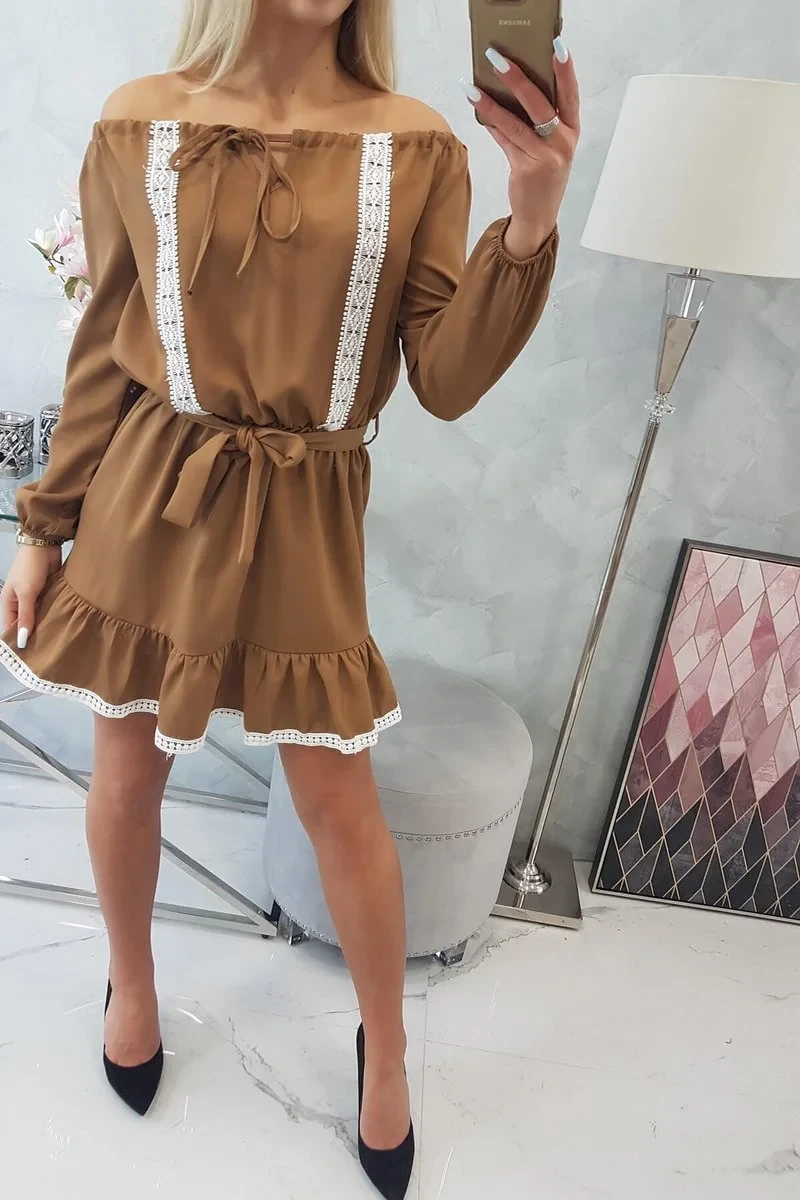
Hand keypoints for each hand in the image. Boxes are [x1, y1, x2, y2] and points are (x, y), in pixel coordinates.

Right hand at [1, 544, 61, 647]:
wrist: (45, 544)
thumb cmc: (30, 566)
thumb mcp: (26, 593)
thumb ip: (26, 616)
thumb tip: (22, 639)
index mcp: (9, 603)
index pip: (10, 627)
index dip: (17, 640)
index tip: (27, 656)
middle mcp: (20, 602)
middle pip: (25, 624)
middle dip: (33, 635)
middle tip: (45, 652)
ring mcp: (35, 598)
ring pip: (39, 617)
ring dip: (46, 625)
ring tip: (55, 642)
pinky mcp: (48, 593)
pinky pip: (50, 608)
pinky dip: (54, 615)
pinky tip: (63, 625)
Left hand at [466, 43, 579, 258]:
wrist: (538, 217)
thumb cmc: (543, 177)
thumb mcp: (549, 148)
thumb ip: (537, 122)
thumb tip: (508, 89)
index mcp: (572, 132)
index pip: (570, 94)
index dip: (565, 70)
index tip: (556, 46)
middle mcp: (562, 142)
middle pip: (540, 103)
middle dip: (517, 78)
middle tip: (496, 58)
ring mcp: (546, 157)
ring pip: (515, 123)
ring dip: (491, 102)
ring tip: (471, 86)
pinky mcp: (526, 169)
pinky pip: (504, 140)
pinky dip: (490, 124)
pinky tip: (477, 108)